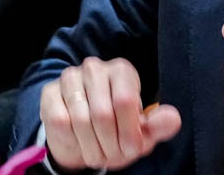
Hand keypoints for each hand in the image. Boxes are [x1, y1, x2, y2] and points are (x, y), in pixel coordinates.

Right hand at [40, 57, 180, 170]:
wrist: (82, 141)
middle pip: (103, 113)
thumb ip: (158, 126)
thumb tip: (173, 118)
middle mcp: (95, 68)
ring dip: (92, 146)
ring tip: (98, 154)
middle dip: (110, 143)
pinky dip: (73, 141)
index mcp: (122, 71)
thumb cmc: (117, 133)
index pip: (125, 101)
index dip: (129, 131)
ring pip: (81, 120)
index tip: (132, 149)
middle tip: (113, 156)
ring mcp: (69, 78)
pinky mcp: (49, 93)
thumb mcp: (140, 134)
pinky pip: (61, 122)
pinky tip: (79, 143)